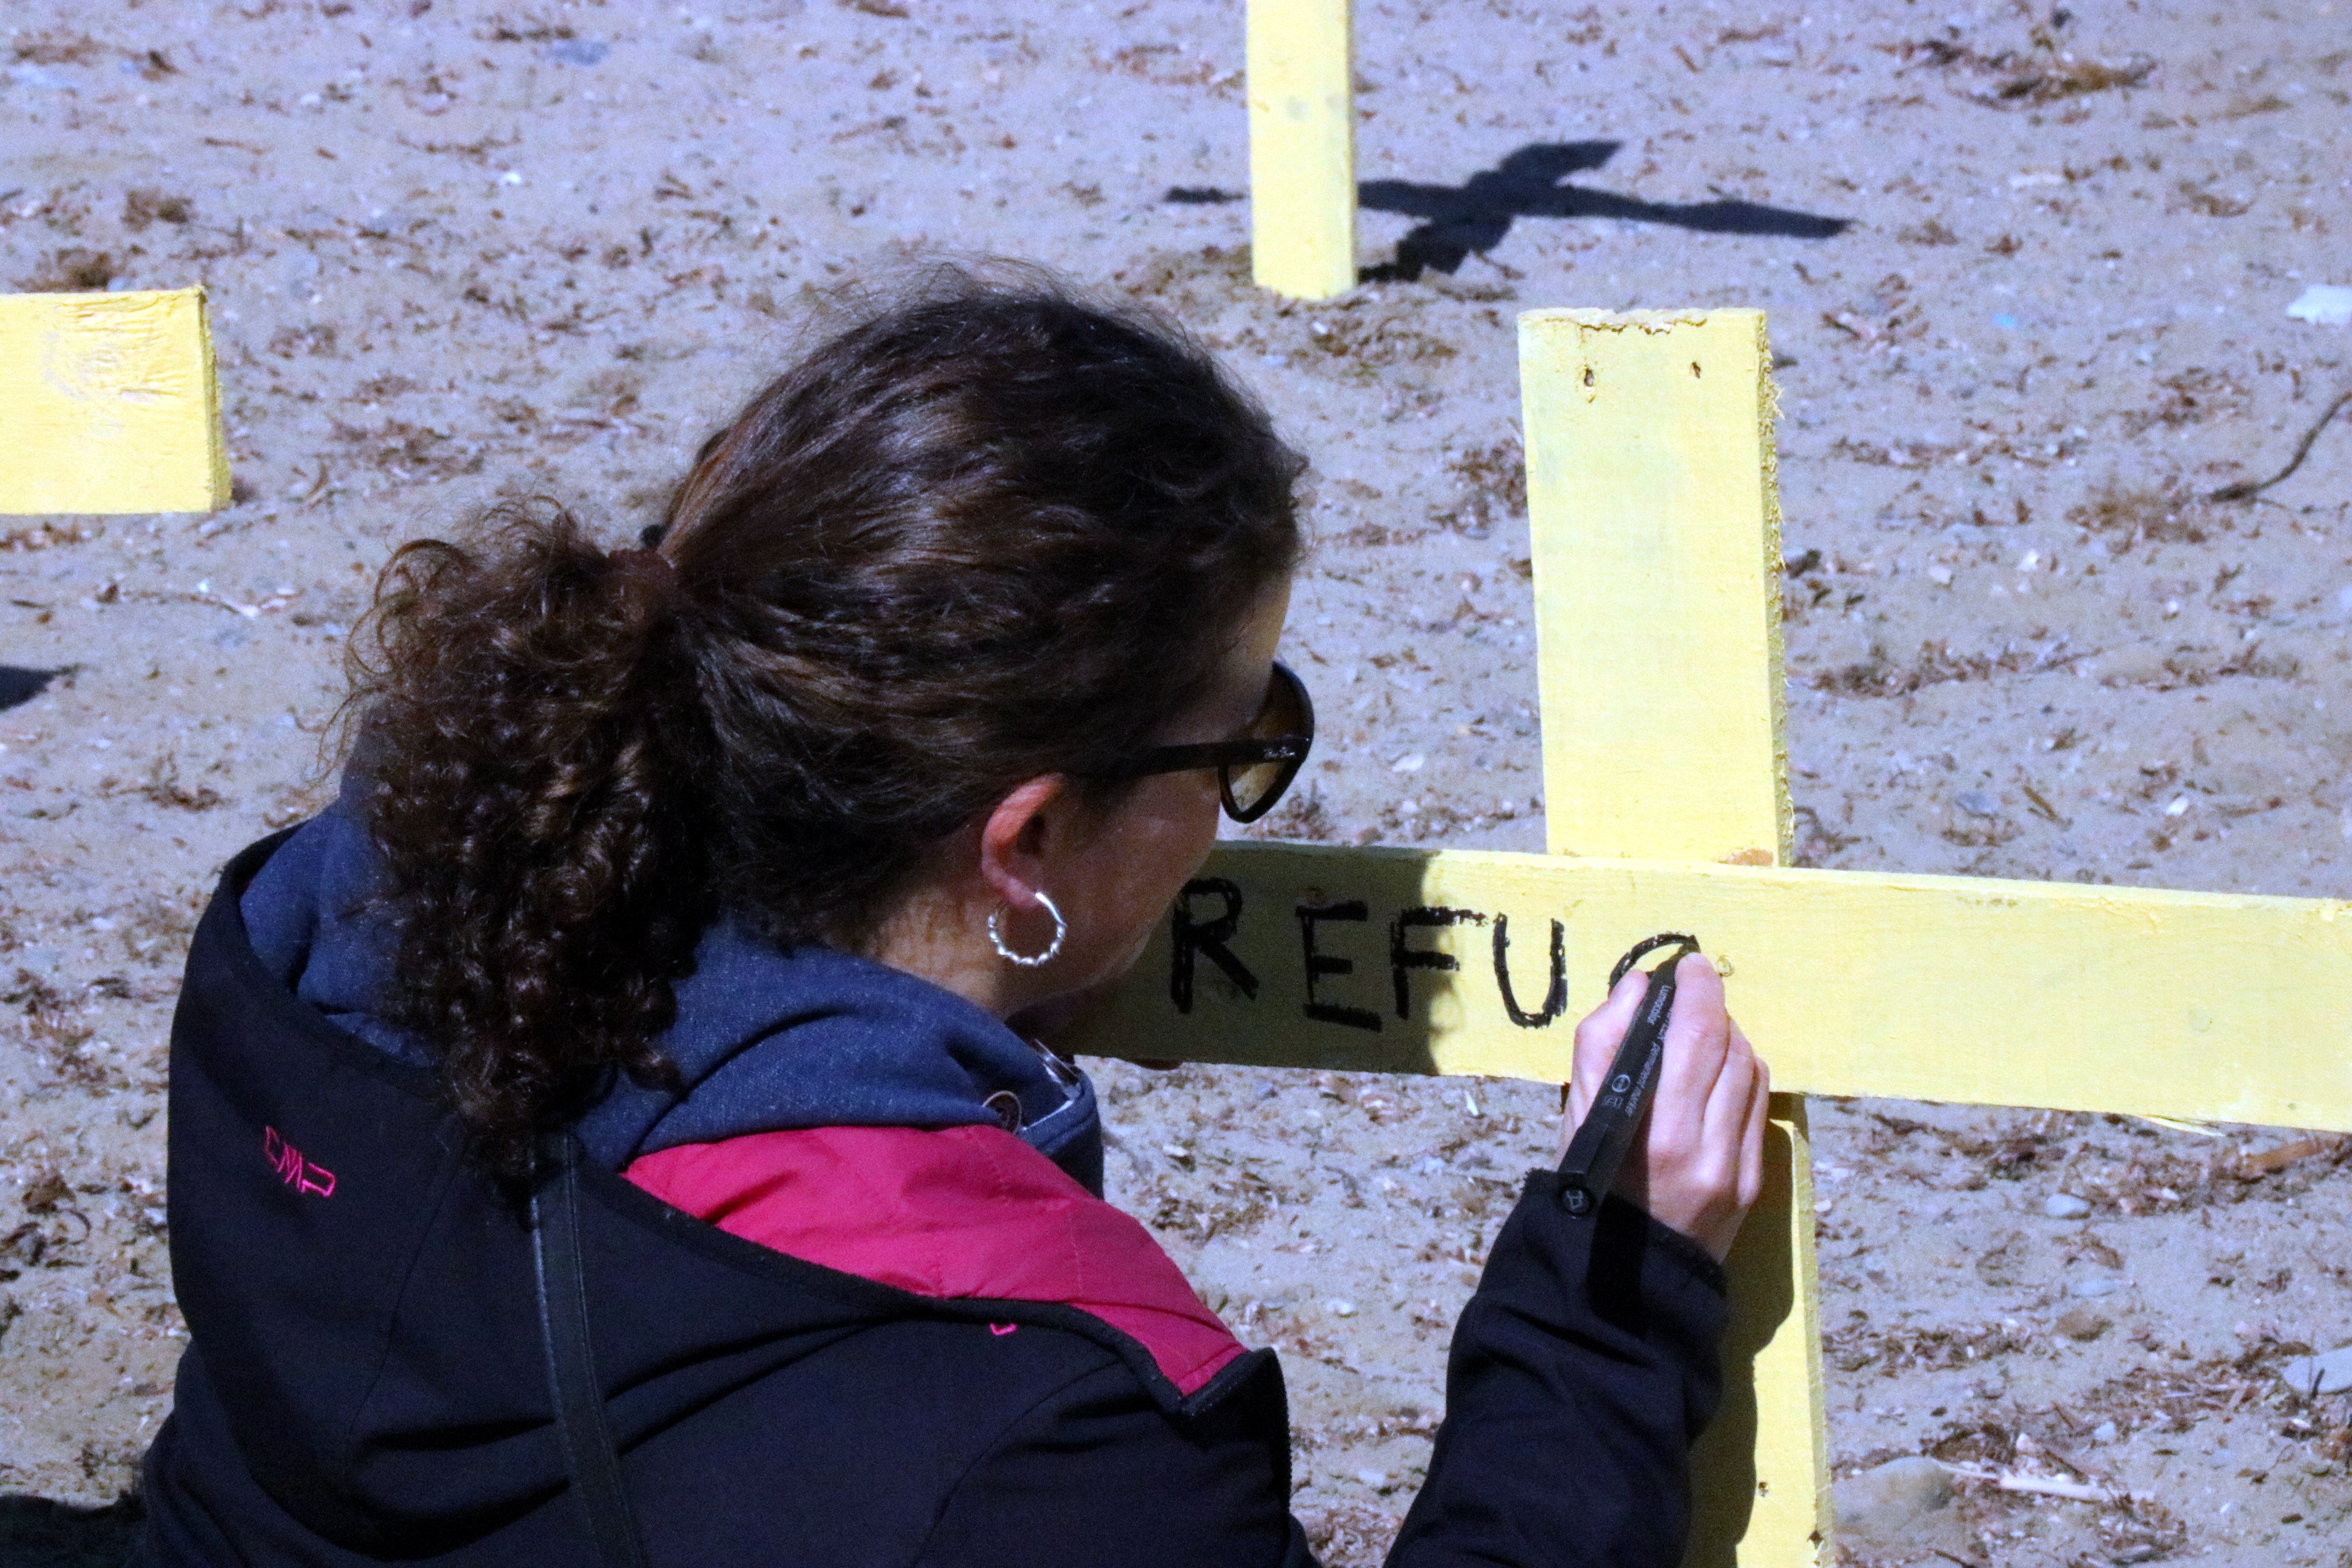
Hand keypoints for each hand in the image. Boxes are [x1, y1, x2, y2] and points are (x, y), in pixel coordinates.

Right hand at [1558, 954, 1768, 1260]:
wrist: (1622, 1276)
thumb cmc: (1586, 1185)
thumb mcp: (1576, 1115)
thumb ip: (1601, 1043)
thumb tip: (1640, 987)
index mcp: (1656, 1131)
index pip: (1695, 1037)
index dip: (1699, 991)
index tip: (1691, 966)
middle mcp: (1705, 1149)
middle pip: (1730, 1049)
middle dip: (1715, 1008)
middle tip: (1695, 989)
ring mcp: (1736, 1168)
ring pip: (1753, 1073)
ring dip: (1732, 1040)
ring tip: (1704, 1033)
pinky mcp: (1754, 1182)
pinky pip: (1759, 1107)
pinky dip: (1742, 1076)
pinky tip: (1719, 1075)